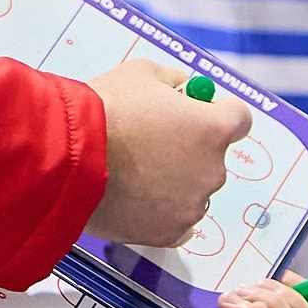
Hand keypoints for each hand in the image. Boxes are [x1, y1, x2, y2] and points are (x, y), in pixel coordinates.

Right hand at [84, 61, 251, 248]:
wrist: (68, 157)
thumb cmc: (105, 110)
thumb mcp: (142, 73)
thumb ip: (173, 81)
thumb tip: (184, 91)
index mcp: (213, 128)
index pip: (239, 119)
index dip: (218, 113)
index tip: (198, 113)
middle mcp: (212, 170)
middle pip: (213, 157)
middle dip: (190, 149)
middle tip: (152, 142)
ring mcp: (192, 206)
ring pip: (193, 191)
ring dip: (175, 182)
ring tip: (134, 172)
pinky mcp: (168, 233)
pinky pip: (177, 223)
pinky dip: (162, 212)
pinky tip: (138, 198)